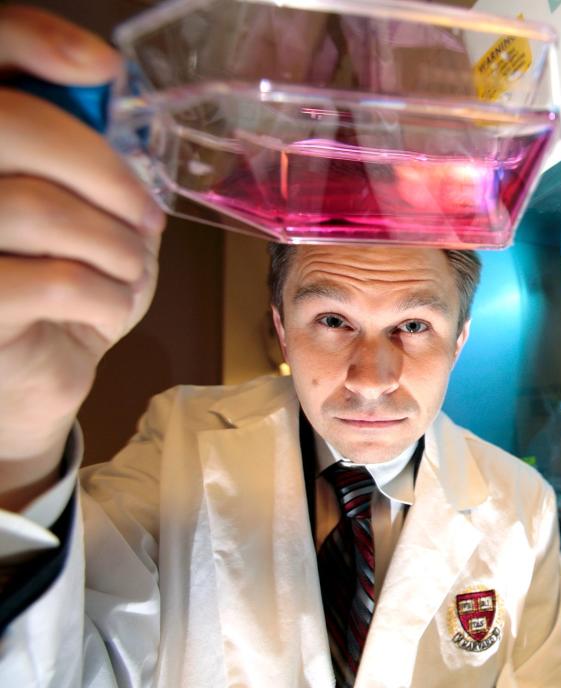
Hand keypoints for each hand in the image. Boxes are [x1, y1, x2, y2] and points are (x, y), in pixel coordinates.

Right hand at [0, 6, 164, 507]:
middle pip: (11, 124)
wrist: (30, 375)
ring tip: (133, 270)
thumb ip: (83, 153)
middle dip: (103, 171)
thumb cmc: (63, 284)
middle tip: (146, 217)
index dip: (33, 38)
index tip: (101, 67)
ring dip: (115, 244)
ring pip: (36, 207)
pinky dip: (108, 295)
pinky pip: (54, 280)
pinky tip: (114, 307)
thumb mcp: (86, 210)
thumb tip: (106, 92)